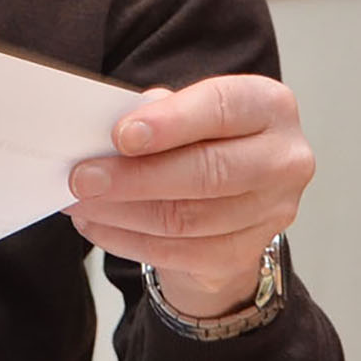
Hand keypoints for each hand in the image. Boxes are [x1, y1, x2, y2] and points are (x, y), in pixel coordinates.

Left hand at [69, 75, 314, 318]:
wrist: (227, 193)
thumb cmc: (197, 135)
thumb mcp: (180, 109)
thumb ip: (153, 112)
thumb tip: (104, 128)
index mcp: (267, 106)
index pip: (221, 109)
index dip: (170, 123)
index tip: (121, 135)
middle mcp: (283, 160)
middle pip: (207, 173)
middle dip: (135, 177)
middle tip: (82, 178)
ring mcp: (272, 212)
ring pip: (188, 219)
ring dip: (121, 212)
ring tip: (77, 202)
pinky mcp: (246, 253)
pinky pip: (180, 254)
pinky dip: (127, 240)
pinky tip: (95, 225)